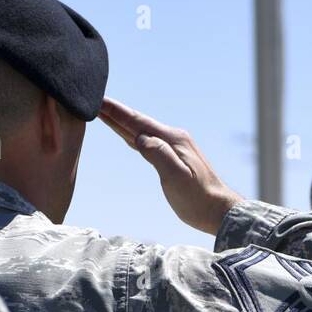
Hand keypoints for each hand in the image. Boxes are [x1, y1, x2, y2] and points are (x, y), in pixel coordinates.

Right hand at [100, 98, 242, 235]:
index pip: (138, 123)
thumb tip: (140, 138)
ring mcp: (173, 148)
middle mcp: (172, 139)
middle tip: (93, 100)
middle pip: (137, 122)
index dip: (117, 112)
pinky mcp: (172, 158)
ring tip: (103, 112)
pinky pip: (147, 142)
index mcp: (172, 140)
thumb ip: (159, 155)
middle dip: (115, 112)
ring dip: (122, 122)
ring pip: (141, 131)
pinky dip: (133, 135)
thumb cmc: (199, 198)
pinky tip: (126, 133)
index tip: (99, 101)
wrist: (218, 211)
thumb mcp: (177, 178)